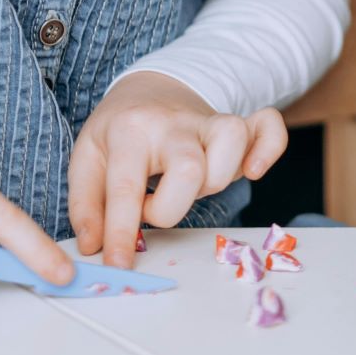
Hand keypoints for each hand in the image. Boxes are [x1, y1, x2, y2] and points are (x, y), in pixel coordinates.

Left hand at [68, 73, 286, 266]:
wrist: (148, 89)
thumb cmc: (119, 130)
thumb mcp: (87, 157)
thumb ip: (85, 204)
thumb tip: (94, 246)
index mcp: (130, 130)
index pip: (126, 187)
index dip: (120, 233)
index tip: (118, 266)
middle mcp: (174, 124)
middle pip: (190, 168)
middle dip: (172, 207)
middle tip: (154, 207)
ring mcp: (209, 122)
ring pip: (231, 141)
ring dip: (215, 179)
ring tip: (191, 186)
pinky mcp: (239, 125)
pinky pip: (269, 127)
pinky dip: (270, 148)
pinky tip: (254, 170)